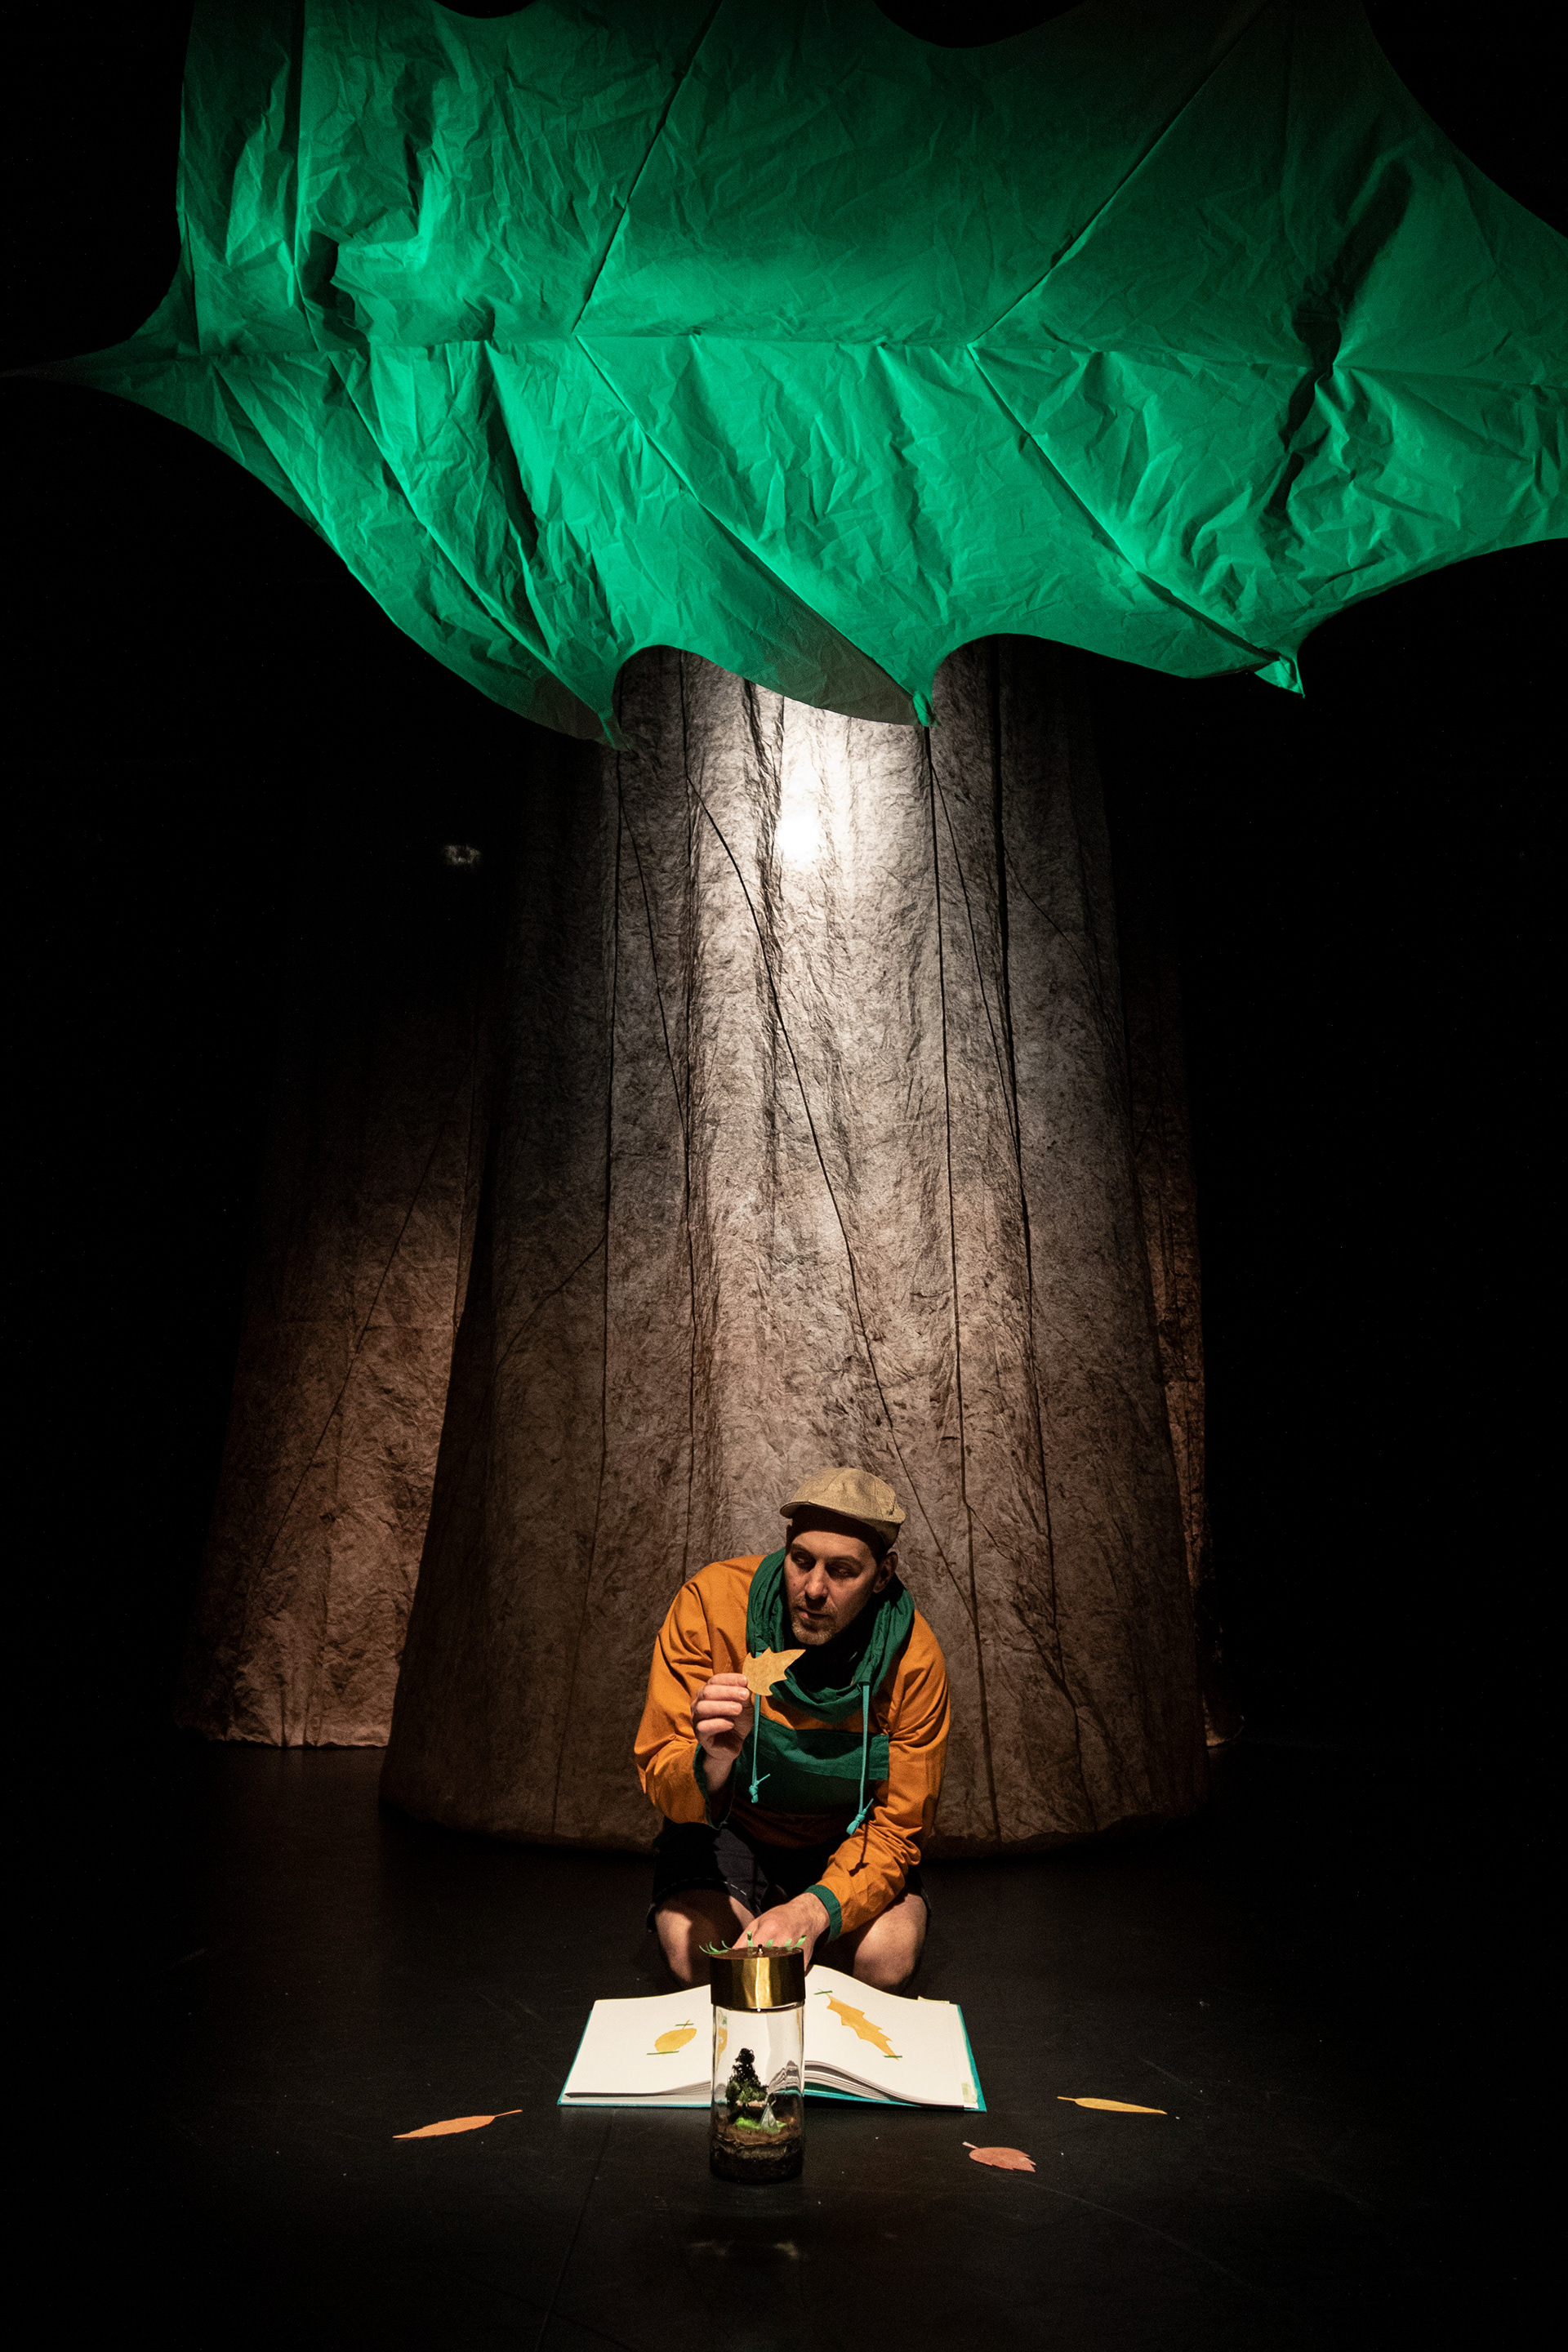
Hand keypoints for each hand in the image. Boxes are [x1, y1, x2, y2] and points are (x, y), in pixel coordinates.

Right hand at [693, 1671, 753, 1787]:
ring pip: (703, 1708)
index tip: (745, 1680)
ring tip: (738, 1709)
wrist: (733, 1745)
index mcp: (708, 1692)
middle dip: (728, 1692)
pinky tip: (731, 1723)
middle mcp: (698, 1703)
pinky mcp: (699, 1734)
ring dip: (722, 1706)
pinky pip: (704, 1726)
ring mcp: (697, 1718)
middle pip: (708, 1692)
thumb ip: (744, 1694)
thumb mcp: (744, 1706)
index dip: (730, 1679)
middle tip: (745, 1694)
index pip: (715, 1680)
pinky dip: (718, 1723)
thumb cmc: (737, 1721)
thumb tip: (749, 1682)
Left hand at [739, 1892, 829, 1967]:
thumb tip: (731, 1954)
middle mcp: (783, 1940)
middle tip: (750, 1976)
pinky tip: (777, 1973)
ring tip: (764, 1975)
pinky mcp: (802, 1961)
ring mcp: (794, 1951)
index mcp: (770, 1929)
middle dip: (756, 1970)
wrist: (806, 1915)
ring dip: (768, 1975)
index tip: (740, 1968)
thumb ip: (744, 1939)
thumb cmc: (782, 1917)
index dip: (746, 1962)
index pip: (753, 1952)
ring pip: (776, 1971)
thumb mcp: (758, 1921)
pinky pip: (789, 1974)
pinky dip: (781, 1976)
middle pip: (765, 1963)